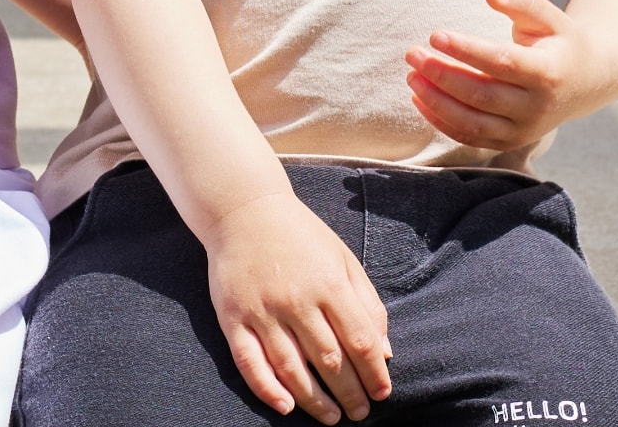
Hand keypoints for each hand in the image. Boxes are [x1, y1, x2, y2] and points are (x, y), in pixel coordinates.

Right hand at [205, 190, 391, 423]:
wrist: (245, 211)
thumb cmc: (301, 236)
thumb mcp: (342, 258)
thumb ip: (366, 302)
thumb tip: (385, 350)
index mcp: (329, 282)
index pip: (360, 339)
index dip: (374, 372)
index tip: (383, 392)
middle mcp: (297, 299)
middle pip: (329, 360)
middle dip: (350, 393)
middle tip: (360, 414)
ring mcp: (263, 310)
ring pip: (292, 369)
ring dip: (315, 401)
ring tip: (332, 418)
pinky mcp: (233, 318)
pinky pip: (250, 363)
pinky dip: (268, 390)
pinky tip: (286, 406)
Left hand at [405, 0, 593, 150]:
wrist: (586, 83)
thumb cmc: (559, 41)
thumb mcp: (549, 16)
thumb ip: (521, 0)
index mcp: (549, 73)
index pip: (501, 62)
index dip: (466, 50)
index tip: (435, 34)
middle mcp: (537, 107)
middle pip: (481, 95)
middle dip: (442, 75)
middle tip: (413, 53)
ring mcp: (524, 130)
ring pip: (472, 122)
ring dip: (435, 101)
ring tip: (411, 76)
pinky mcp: (510, 142)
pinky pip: (469, 137)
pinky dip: (441, 121)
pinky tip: (419, 98)